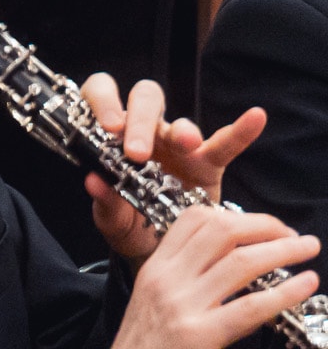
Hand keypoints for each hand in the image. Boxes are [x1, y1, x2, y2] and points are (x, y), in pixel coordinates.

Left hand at [84, 71, 269, 262]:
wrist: (164, 254)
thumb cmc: (131, 229)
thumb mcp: (113, 222)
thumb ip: (104, 203)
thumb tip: (93, 182)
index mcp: (111, 136)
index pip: (101, 95)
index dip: (102, 102)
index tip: (106, 127)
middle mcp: (145, 133)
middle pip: (144, 100)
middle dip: (140, 120)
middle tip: (137, 152)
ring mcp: (178, 147)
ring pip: (180, 122)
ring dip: (181, 131)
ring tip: (185, 143)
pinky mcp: (208, 165)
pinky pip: (225, 145)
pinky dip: (240, 132)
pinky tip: (255, 117)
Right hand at [111, 201, 318, 348]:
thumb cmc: (145, 344)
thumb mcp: (152, 299)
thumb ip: (182, 277)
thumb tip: (229, 261)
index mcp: (156, 267)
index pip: (194, 220)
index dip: (236, 214)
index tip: (264, 225)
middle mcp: (168, 278)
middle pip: (221, 232)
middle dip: (266, 226)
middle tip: (295, 235)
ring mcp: (183, 305)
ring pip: (241, 262)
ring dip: (284, 251)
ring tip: (308, 249)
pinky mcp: (200, 334)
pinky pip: (251, 307)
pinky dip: (285, 293)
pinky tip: (306, 285)